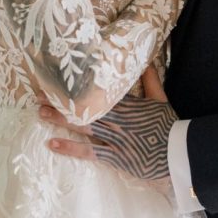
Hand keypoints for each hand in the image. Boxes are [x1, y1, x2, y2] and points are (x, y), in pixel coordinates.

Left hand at [41, 66, 176, 187]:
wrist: (178, 154)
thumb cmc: (168, 126)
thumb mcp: (161, 99)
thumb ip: (151, 80)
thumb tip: (145, 60)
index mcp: (126, 102)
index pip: (96, 90)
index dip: (77, 85)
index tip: (60, 78)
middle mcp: (116, 118)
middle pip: (84, 107)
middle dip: (61, 101)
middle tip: (39, 94)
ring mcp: (113, 137)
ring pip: (82, 126)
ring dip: (60, 119)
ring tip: (40, 113)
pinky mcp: (113, 157)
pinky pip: (88, 152)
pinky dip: (70, 148)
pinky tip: (52, 144)